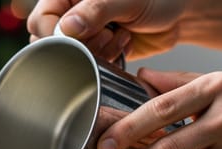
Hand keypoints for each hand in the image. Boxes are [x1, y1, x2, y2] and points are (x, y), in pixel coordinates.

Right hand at [26, 0, 187, 60]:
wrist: (180, 12)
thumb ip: (95, 11)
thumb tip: (66, 27)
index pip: (42, 20)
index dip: (56, 35)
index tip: (79, 39)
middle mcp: (72, 11)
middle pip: (52, 41)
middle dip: (81, 46)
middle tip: (105, 35)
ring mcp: (84, 31)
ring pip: (72, 56)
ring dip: (96, 53)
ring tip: (117, 37)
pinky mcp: (97, 48)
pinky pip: (90, 64)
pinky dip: (107, 58)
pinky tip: (123, 44)